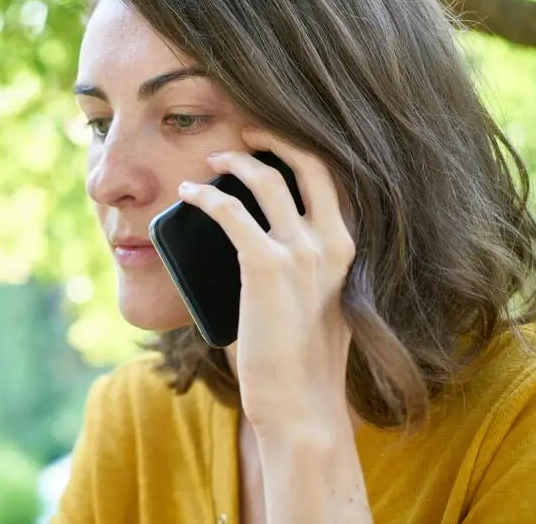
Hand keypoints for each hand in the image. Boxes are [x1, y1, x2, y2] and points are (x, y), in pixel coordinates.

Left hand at [177, 126, 356, 433]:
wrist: (302, 404)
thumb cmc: (300, 360)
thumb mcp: (314, 302)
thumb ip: (298, 266)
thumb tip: (250, 238)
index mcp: (347, 250)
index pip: (334, 181)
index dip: (303, 152)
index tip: (275, 141)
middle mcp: (332, 243)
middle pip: (311, 164)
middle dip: (278, 137)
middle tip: (248, 131)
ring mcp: (302, 252)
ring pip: (267, 180)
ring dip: (236, 161)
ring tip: (212, 159)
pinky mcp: (267, 266)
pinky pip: (230, 212)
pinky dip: (206, 196)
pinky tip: (188, 193)